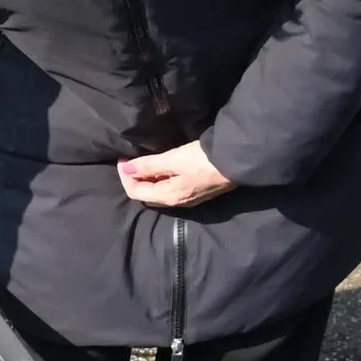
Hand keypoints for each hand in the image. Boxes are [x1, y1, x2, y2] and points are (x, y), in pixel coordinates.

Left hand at [116, 142, 237, 209]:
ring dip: (148, 177)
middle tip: (131, 159)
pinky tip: (163, 165)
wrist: (237, 160)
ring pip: (159, 191)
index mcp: (168, 197)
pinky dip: (162, 177)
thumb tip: (126, 169)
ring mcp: (188, 197)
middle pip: (146, 194)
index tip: (123, 158)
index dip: (125, 176)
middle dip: (134, 178)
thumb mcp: (173, 160)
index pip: (135, 191)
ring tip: (144, 160)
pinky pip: (171, 187)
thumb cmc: (203, 160)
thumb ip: (148, 165)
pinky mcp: (196, 190)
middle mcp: (177, 202)